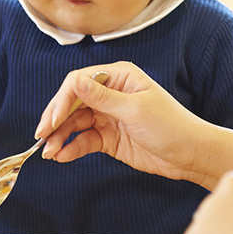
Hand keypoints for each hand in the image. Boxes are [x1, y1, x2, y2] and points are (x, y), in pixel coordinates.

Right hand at [35, 61, 207, 179]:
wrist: (191, 154)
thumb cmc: (171, 125)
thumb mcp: (135, 109)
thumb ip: (102, 97)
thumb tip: (74, 82)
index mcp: (118, 77)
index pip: (79, 83)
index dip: (61, 101)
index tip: (51, 121)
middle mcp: (110, 93)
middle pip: (72, 103)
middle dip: (55, 120)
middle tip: (41, 137)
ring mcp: (108, 116)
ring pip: (74, 123)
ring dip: (60, 137)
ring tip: (48, 152)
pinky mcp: (108, 137)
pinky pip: (83, 140)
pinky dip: (71, 148)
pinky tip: (61, 156)